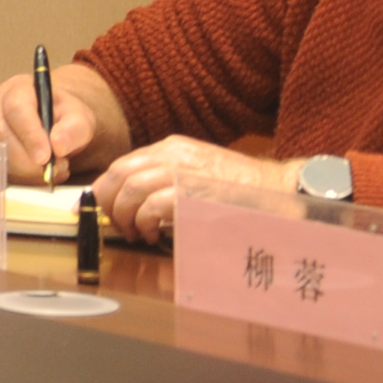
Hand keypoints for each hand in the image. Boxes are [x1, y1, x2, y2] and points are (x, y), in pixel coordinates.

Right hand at [0, 61, 128, 182]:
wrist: (56, 121)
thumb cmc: (65, 116)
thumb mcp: (79, 118)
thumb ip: (73, 129)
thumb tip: (58, 145)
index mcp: (18, 90)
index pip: (16, 109)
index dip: (29, 135)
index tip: (45, 157)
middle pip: (0, 133)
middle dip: (26, 159)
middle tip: (53, 170)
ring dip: (25, 170)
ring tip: (53, 171)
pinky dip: (21, 177)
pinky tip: (40, 175)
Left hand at [90, 136, 295, 244]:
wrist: (279, 189)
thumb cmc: (241, 189)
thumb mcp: (197, 172)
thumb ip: (167, 179)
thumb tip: (137, 201)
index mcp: (172, 148)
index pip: (123, 163)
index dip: (106, 187)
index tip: (102, 207)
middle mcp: (173, 154)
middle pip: (119, 173)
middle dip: (110, 202)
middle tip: (117, 224)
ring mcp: (183, 171)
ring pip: (131, 188)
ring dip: (125, 215)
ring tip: (135, 232)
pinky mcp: (193, 193)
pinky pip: (152, 205)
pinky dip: (144, 222)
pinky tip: (151, 234)